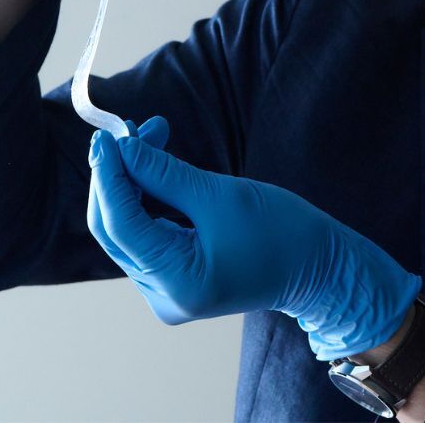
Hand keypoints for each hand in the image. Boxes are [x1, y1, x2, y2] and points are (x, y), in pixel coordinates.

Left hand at [87, 117, 421, 360]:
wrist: (319, 267)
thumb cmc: (283, 232)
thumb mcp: (221, 195)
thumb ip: (164, 172)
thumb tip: (121, 147)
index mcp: (178, 282)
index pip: (121, 224)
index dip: (108, 175)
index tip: (105, 134)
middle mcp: (163, 295)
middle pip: (116, 228)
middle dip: (119, 174)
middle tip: (133, 127)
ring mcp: (166, 290)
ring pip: (128, 227)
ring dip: (134, 179)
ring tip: (152, 132)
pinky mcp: (174, 277)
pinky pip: (147, 232)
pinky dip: (148, 195)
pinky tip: (157, 162)